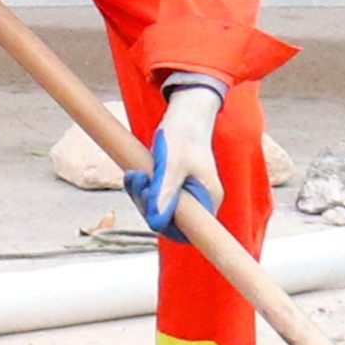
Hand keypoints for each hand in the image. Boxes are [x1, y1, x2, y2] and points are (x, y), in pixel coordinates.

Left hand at [129, 83, 225, 236]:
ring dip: (141, 194)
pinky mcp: (174, 187)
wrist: (185, 113)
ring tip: (136, 174)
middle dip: (147, 203)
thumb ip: (165, 193)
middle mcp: (200, 200)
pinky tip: (136, 174)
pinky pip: (155, 196)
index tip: (147, 199)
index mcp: (209, 199)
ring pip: (158, 208)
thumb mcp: (172, 164)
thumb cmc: (184, 135)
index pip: (186, 231)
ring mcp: (187, 194)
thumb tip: (155, 221)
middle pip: (168, 221)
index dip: (163, 224)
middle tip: (138, 179)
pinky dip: (142, 187)